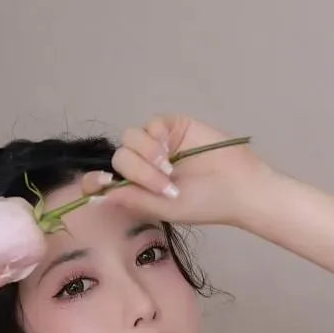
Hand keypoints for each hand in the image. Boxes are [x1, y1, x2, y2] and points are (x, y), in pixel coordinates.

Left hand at [82, 114, 275, 227]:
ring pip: (130, 140)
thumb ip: (131, 199)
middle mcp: (143, 166)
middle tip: (165, 185)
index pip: (104, 181)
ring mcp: (157, 145)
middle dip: (138, 172)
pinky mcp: (172, 127)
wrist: (239, 187)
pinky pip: (150, 124)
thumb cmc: (204, 204)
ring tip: (171, 170)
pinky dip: (155, 137)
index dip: (95, 180)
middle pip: (118, 158)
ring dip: (146, 157)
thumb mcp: (163, 208)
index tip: (99, 182)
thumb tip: (96, 195)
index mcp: (138, 189)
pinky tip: (170, 150)